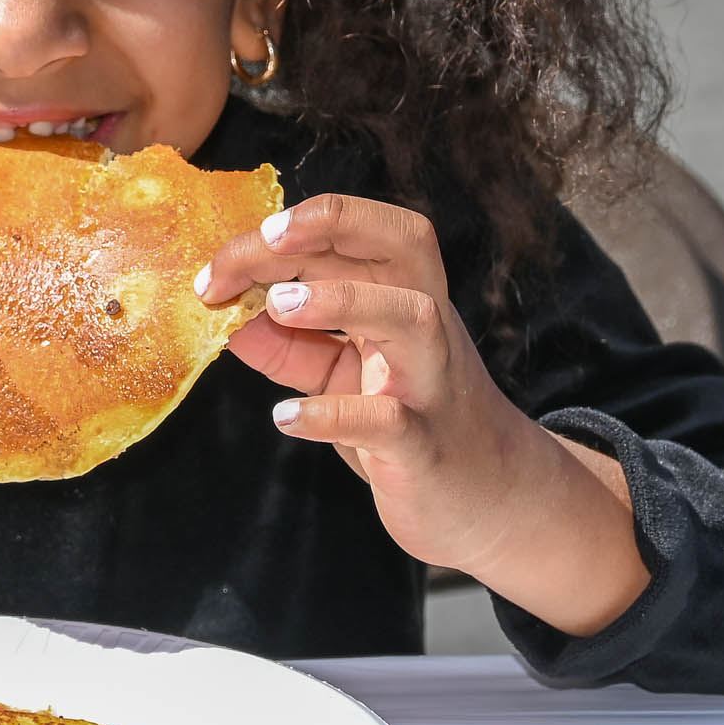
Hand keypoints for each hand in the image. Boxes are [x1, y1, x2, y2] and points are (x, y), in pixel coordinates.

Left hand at [197, 194, 649, 634]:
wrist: (492, 503)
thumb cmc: (411, 423)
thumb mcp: (345, 376)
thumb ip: (293, 348)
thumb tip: (231, 322)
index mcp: (408, 299)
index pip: (367, 232)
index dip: (308, 221)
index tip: (248, 237)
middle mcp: (429, 329)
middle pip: (394, 251)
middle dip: (318, 235)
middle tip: (249, 250)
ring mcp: (432, 386)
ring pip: (411, 317)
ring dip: (344, 300)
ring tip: (278, 306)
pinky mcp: (424, 447)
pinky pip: (388, 421)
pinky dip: (334, 416)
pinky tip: (286, 417)